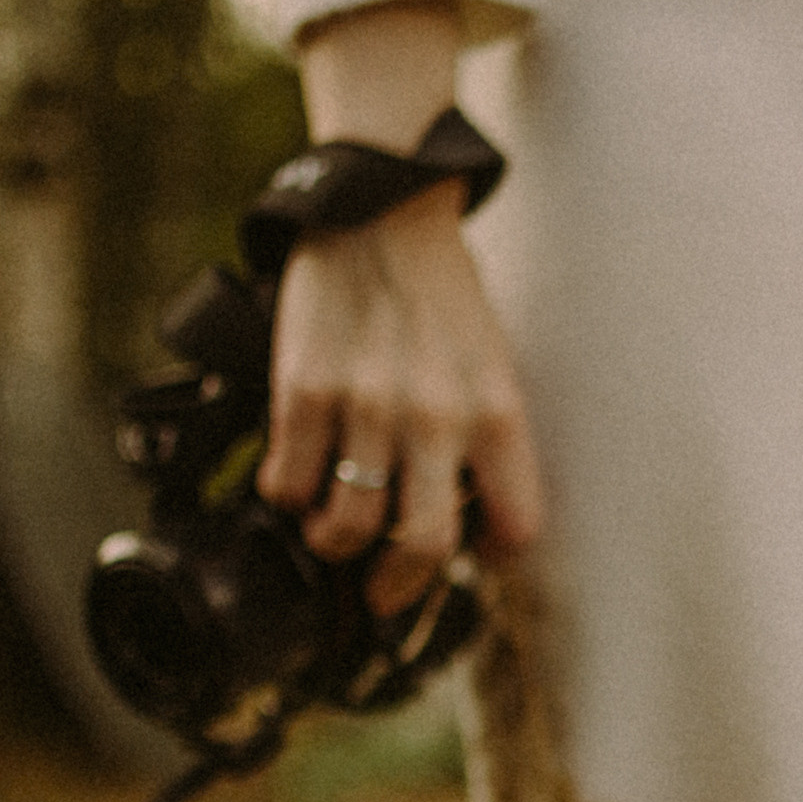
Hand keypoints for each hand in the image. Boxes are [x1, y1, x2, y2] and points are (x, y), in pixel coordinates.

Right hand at [256, 183, 542, 614]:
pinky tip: (295, 476)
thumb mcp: (493, 364)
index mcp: (497, 412)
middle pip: (424, 549)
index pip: (515, 529)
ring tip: (331, 530)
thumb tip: (469, 522)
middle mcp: (436, 416)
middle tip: (383, 590)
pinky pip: (287, 484)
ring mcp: (366, 405)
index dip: (493, 555)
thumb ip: (487, 440)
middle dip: (399, 586)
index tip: (473, 554)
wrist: (380, 211)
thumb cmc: (442, 295)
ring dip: (333, 544)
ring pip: (345, 529)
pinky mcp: (303, 390)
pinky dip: (287, 495)